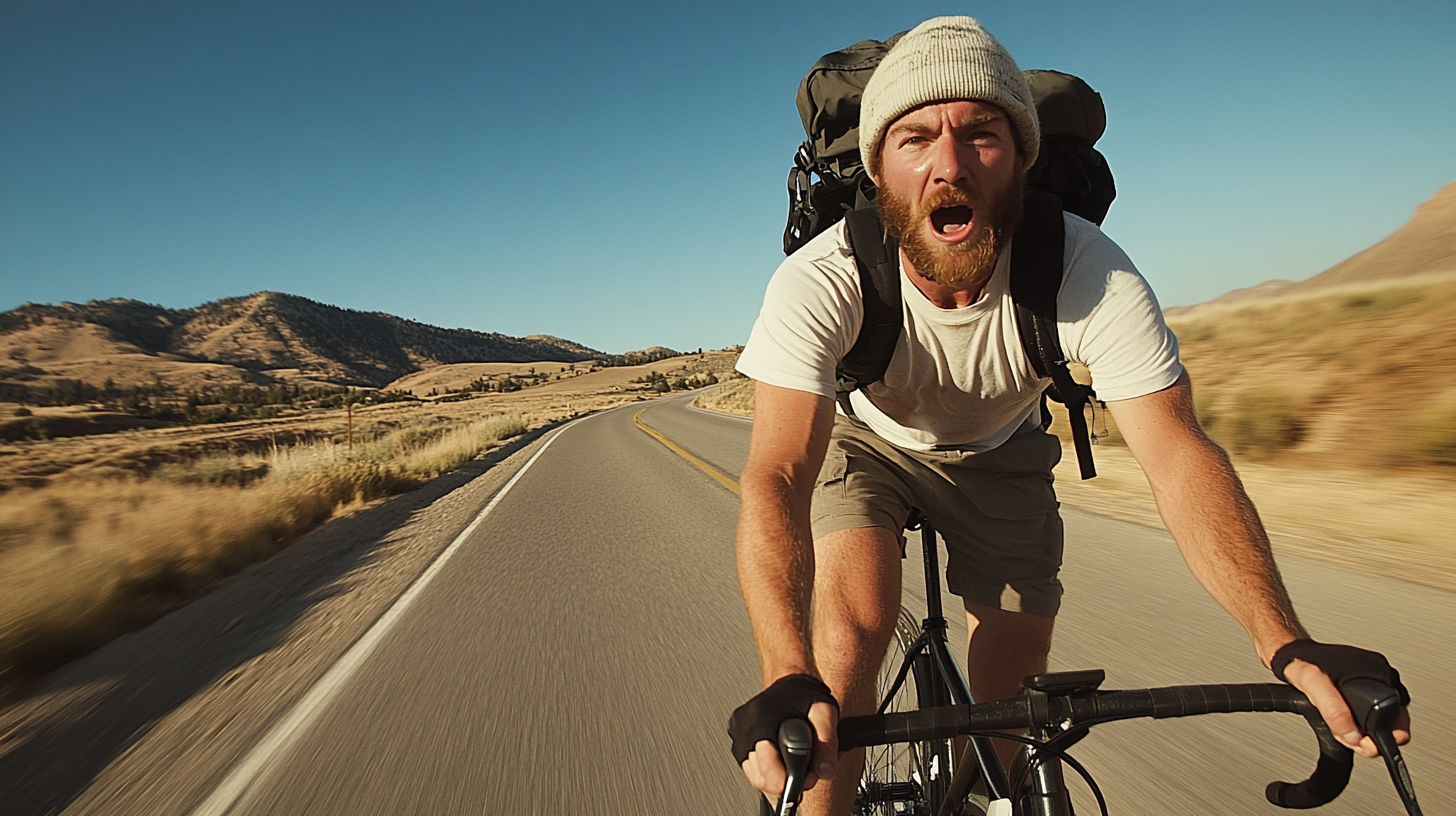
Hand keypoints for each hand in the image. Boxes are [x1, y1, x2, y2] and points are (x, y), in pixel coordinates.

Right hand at [739, 700, 838, 797]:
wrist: (790, 683)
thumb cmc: (804, 695)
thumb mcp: (824, 714)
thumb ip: (827, 744)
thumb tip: (825, 771)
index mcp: (762, 719)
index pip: (768, 770)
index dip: (792, 779)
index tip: (808, 774)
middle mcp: (744, 727)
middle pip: (761, 777)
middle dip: (787, 778)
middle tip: (805, 764)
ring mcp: (738, 734)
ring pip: (755, 776)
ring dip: (777, 775)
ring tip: (793, 755)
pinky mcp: (738, 740)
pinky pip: (751, 768)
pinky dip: (768, 769)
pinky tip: (780, 754)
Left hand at [1272, 639, 1410, 758]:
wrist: (1293, 653)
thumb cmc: (1302, 662)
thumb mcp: (1313, 684)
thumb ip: (1334, 711)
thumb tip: (1354, 737)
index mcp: (1380, 672)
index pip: (1398, 721)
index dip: (1379, 739)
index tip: (1360, 743)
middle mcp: (1383, 675)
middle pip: (1391, 723)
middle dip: (1368, 735)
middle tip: (1344, 733)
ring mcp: (1377, 680)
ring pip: (1380, 720)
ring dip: (1361, 729)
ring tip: (1338, 723)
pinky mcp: (1367, 685)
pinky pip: (1369, 713)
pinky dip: (1357, 721)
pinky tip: (1341, 717)